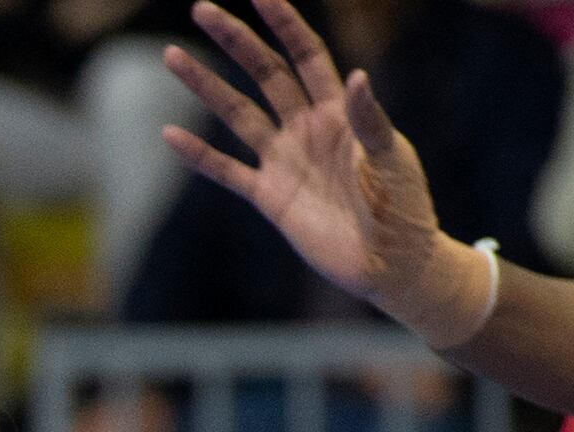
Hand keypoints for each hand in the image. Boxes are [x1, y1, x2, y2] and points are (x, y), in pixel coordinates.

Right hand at [165, 0, 470, 335]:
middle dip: (233, 40)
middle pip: (264, 73)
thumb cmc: (404, 208)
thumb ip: (370, 120)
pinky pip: (227, 171)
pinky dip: (198, 156)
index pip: (306, 55)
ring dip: (204, 85)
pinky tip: (169, 135)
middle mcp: (307, 128)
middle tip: (201, 9)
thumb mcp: (392, 160)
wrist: (390, 264)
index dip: (285, 23)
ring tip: (172, 56)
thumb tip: (356, 78)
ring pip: (236, 113)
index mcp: (341, 112)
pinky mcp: (268, 197)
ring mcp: (284, 161)